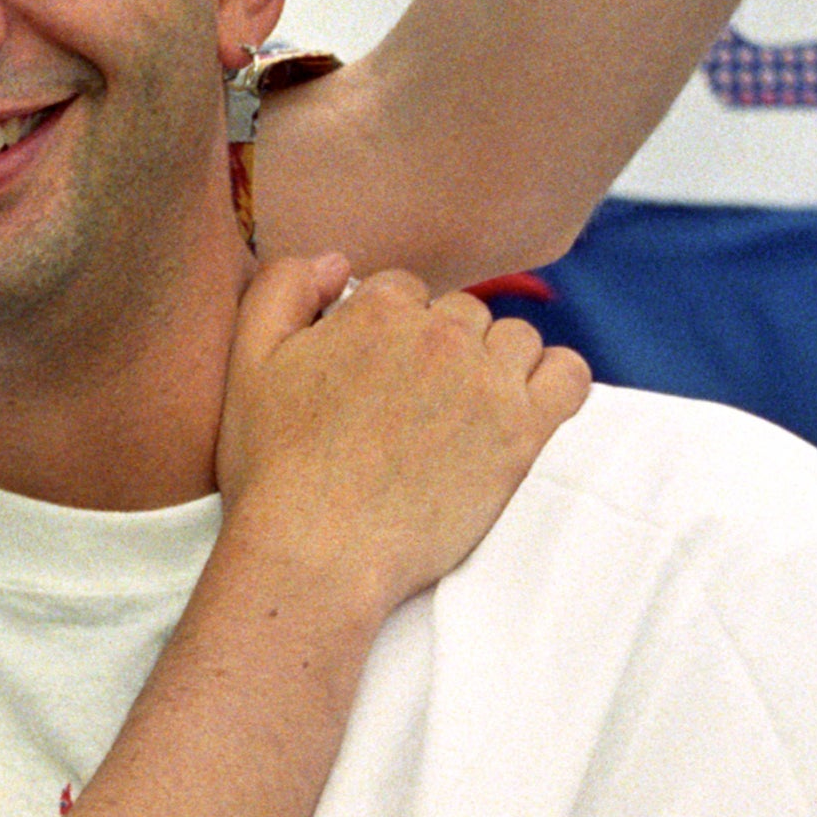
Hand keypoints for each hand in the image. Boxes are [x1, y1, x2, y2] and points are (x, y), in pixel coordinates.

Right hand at [211, 256, 589, 621]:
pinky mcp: (523, 433)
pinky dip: (554, 380)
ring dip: (493, 363)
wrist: (316, 553)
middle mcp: (439, 335)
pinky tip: (524, 403)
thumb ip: (282, 288)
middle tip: (409, 405)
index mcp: (376, 311)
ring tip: (460, 411)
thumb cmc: (274, 468)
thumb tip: (339, 262)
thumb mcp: (247, 362)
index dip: (386, 331)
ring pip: (513, 339)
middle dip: (439, 348)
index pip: (403, 292)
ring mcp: (487, 382)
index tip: (374, 376)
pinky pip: (569, 376)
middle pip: (460, 314)